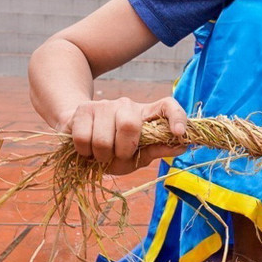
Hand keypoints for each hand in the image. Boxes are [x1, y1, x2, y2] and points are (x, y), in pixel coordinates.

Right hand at [60, 96, 186, 174]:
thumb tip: (182, 147)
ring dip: (101, 156)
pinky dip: (84, 152)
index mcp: (146, 114)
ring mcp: (104, 104)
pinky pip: (83, 138)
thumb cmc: (113, 149)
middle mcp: (127, 105)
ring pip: (103, 137)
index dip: (177, 116)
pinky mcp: (83, 109)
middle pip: (129, 125)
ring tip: (100, 155)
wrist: (79, 139)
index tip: (179, 133)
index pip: (167, 106)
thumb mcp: (137, 155)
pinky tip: (86, 150)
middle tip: (117, 156)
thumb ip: (157, 150)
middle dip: (122, 150)